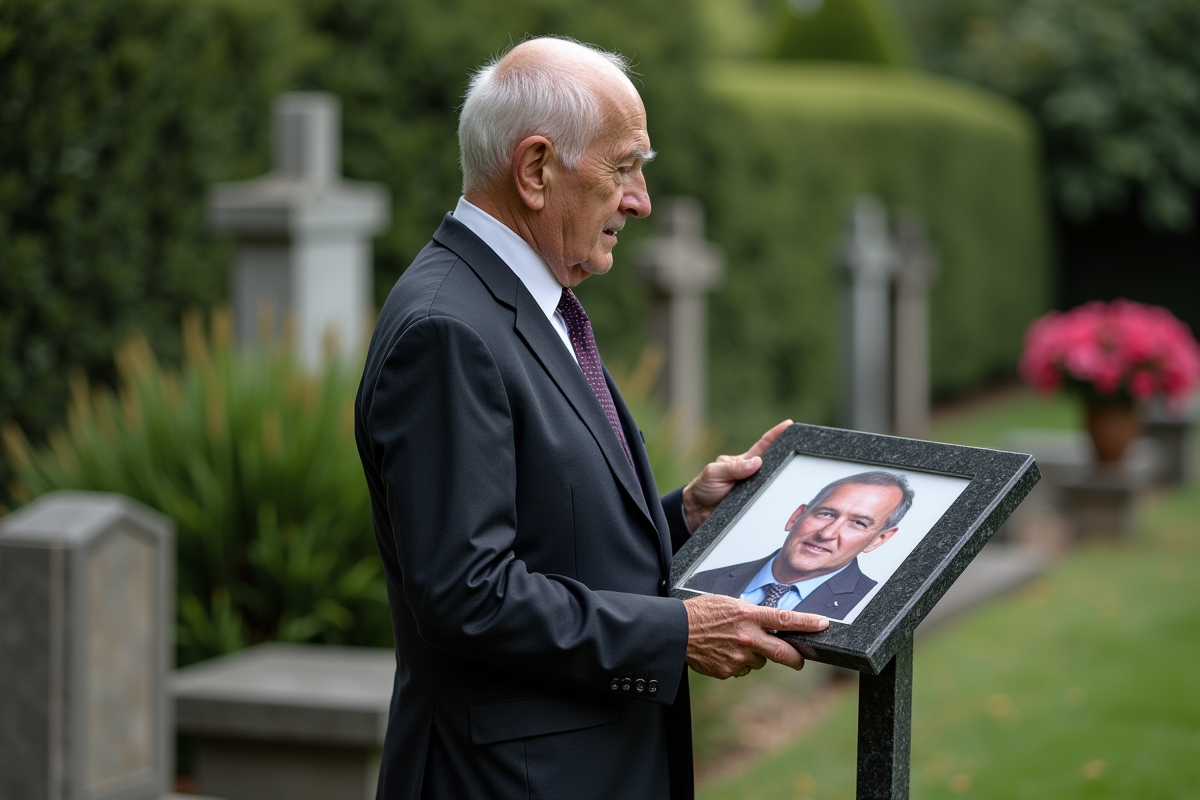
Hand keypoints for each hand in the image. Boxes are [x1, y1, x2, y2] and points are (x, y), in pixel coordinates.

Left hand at [681, 419, 791, 531]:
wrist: (696, 513)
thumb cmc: (703, 488)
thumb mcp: (714, 473)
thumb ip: (732, 468)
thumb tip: (756, 462)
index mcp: (744, 462)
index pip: (763, 446)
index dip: (776, 435)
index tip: (789, 425)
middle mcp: (753, 475)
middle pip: (775, 464)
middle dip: (788, 457)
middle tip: (802, 451)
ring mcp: (755, 491)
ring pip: (774, 484)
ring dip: (783, 481)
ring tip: (797, 475)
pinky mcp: (755, 506)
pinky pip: (768, 503)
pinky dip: (775, 502)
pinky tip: (783, 501)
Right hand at [683, 594, 828, 678]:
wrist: (676, 631)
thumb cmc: (701, 612)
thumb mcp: (729, 603)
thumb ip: (751, 613)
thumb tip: (769, 622)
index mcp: (748, 616)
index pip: (785, 619)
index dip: (807, 623)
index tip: (823, 624)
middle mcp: (747, 637)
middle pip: (783, 652)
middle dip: (796, 658)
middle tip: (799, 660)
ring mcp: (738, 657)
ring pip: (760, 661)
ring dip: (755, 655)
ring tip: (734, 643)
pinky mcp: (728, 671)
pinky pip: (742, 669)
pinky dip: (738, 662)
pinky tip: (723, 652)